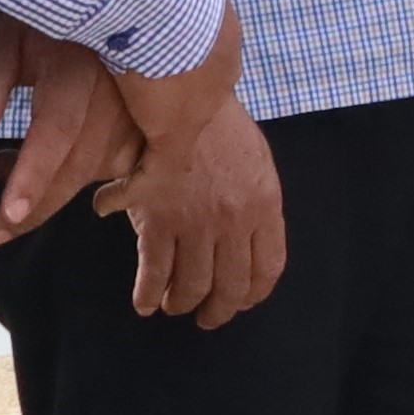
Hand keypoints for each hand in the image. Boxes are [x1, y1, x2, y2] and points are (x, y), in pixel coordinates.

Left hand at [0, 19, 141, 243]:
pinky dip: (101, 174)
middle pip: (84, 162)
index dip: (33, 176)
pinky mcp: (152, 107)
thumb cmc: (45, 9)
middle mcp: (119, 86)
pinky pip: (133, 156)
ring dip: (62, 187)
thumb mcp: (4, 32)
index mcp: (80, 65)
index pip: (58, 130)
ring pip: (109, 164)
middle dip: (40, 204)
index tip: (5, 219)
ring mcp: (143, 99)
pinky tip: (62, 172)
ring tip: (13, 190)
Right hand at [100, 10, 287, 325]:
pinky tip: (145, 302)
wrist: (184, 96)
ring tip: (173, 306)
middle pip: (230, 286)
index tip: (241, 301)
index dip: (253, 293)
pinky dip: (148, 293)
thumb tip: (250, 240)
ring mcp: (196, 223)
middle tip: (207, 318)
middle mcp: (234, 222)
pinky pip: (154, 272)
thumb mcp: (257, 162)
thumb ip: (256, 203)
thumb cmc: (221, 126)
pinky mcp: (158, 219)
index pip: (267, 268)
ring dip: (181, 303)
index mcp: (265, 206)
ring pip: (191, 285)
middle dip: (218, 310)